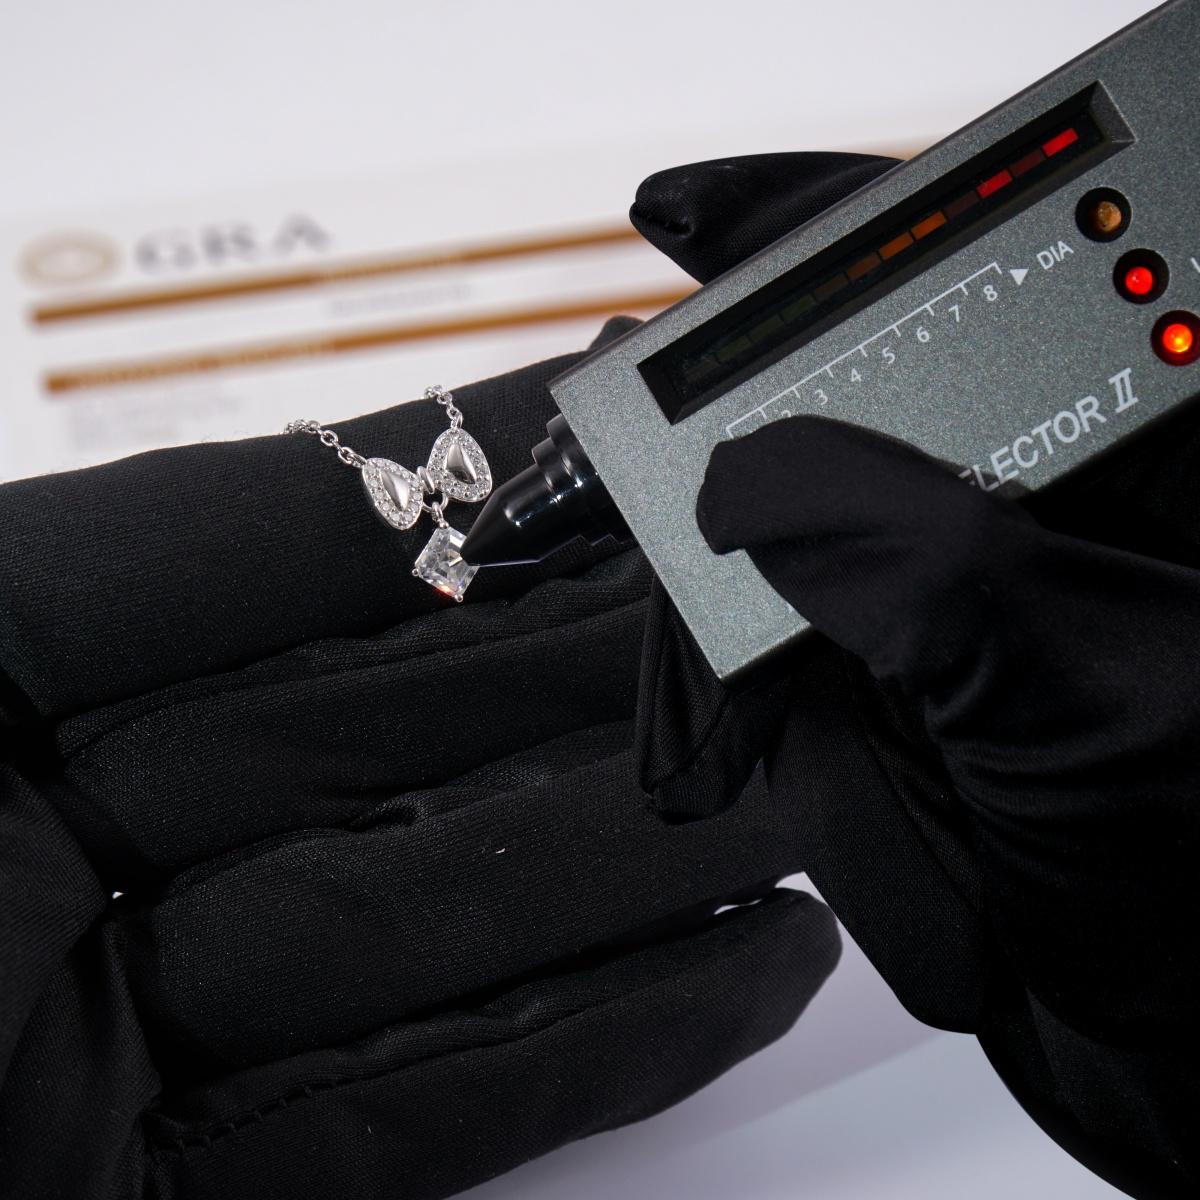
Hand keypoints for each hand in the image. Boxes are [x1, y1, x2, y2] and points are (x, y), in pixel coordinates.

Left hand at [0, 329, 845, 1197]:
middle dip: (576, 672)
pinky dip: (579, 1044)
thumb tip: (374, 478)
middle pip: (365, 729)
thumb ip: (146, 564)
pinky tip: (738, 969)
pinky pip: (404, 1110)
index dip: (428, 470)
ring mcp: (106, 1043)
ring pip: (419, 919)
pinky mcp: (163, 1198)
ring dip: (623, 867)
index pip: (234, 547)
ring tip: (804, 796)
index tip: (597, 413)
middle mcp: (32, 850)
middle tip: (755, 618)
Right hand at [633, 156, 1199, 1197]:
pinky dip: (692, 679)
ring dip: (686, 599)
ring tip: (679, 712)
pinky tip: (697, 751)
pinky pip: (738, 625)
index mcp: (1114, 444)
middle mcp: (1008, 488)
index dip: (827, 228)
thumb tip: (755, 481)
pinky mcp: (858, 646)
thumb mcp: (1081, 695)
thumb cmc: (1186, 860)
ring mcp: (922, 570)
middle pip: (831, 388)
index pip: (972, 273)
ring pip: (759, 519)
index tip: (690, 215)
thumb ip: (931, 573)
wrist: (1154, 1009)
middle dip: (711, 432)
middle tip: (603, 467)